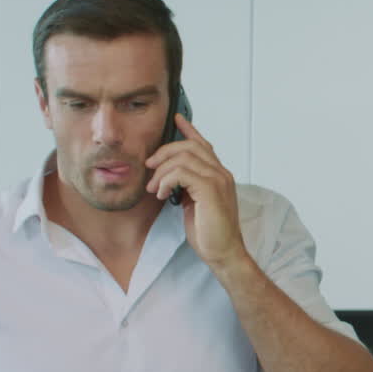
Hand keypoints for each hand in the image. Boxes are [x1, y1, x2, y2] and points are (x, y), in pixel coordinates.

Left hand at [145, 113, 247, 269]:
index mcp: (219, 175)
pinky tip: (161, 194)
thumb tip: (170, 176)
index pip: (204, 145)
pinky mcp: (210, 190)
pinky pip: (181, 172)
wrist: (223, 252)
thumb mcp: (194, 203)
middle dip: (163, 153)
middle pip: (189, 146)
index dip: (189, 130)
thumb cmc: (209, 232)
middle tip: (149, 168)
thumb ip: (188, 185)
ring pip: (183, 156)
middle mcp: (221, 173)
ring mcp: (218, 180)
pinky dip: (165, 180)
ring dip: (161, 171)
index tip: (176, 119)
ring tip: (154, 188)